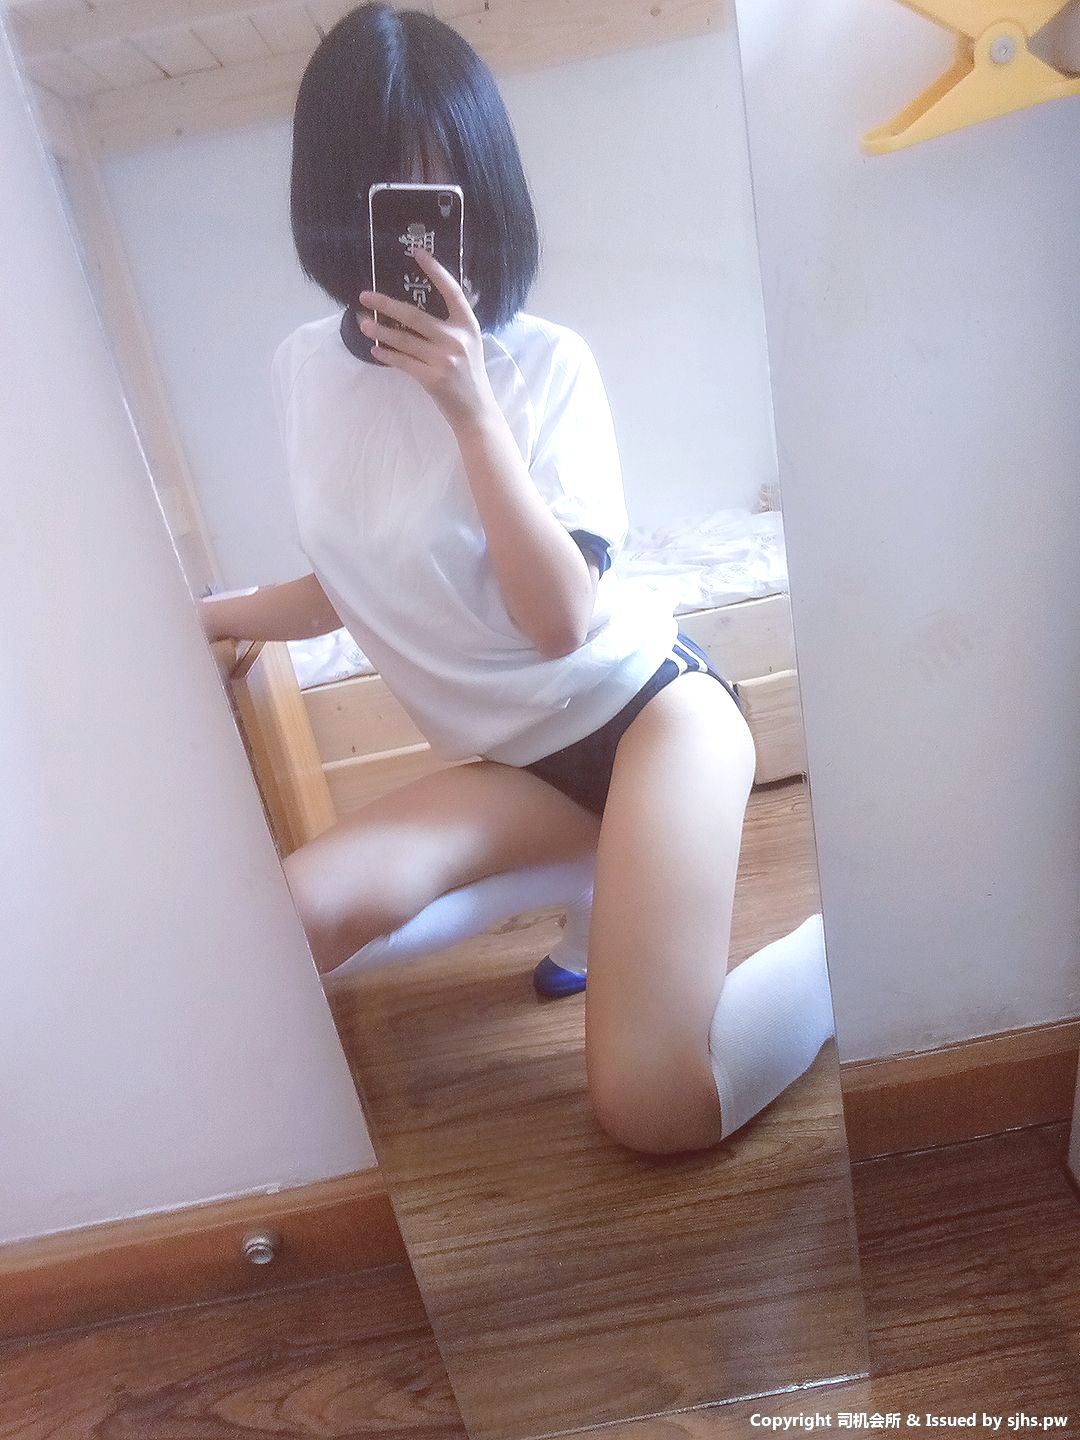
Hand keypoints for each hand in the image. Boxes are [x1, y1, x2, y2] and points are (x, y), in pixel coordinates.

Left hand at [356, 247, 495, 430]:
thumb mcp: (469, 344)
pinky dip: (386, 355)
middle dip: (385, 304)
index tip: (416, 252)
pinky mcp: (432, 378)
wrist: (476, 410)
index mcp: (468, 325)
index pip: (450, 290)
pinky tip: (374, 349)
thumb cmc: (469, 375)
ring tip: (363, 323)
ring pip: (403, 339)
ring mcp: (444, 359)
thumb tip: (424, 305)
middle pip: (414, 315)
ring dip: (379, 331)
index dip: (434, 270)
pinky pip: (402, 362)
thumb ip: (452, 324)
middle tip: (364, 296)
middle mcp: (456, 339)